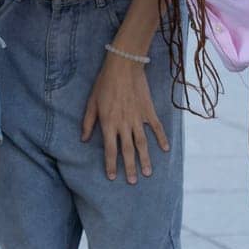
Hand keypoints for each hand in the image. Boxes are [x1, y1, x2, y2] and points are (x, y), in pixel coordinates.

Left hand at [82, 51, 170, 184]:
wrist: (124, 66)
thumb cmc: (104, 83)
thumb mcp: (91, 102)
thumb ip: (88, 122)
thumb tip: (84, 139)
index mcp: (109, 123)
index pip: (110, 149)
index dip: (111, 164)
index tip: (113, 177)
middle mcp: (124, 124)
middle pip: (128, 151)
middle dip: (130, 167)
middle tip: (132, 181)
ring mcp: (138, 118)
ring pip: (142, 143)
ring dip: (145, 159)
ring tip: (147, 173)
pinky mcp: (148, 111)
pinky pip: (156, 127)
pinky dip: (161, 138)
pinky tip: (165, 149)